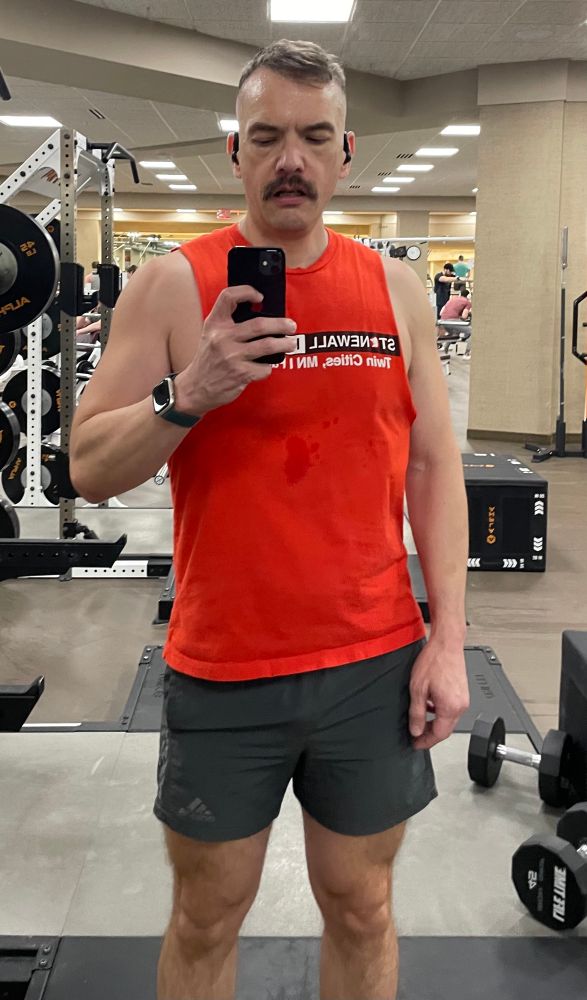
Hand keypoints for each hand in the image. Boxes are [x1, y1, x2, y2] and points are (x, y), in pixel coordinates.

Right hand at [176, 285, 297, 415]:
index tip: (260, 297)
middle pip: (259, 324)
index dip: (246, 291)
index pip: (228, 297)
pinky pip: (265, 367)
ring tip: (290, 343)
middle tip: (291, 326)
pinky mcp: (240, 374)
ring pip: (267, 345)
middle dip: (280, 324)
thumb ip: (228, 322)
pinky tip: (266, 366)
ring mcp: (232, 356)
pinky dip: (269, 367)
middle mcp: (222, 338)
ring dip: (284, 344)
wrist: (195, 388)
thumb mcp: (211, 335)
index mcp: (215, 324)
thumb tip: (260, 311)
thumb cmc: (208, 359)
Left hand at [409, 640, 469, 750]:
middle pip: (445, 729)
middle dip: (430, 734)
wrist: (447, 643)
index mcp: (450, 708)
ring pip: (448, 719)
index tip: (416, 744)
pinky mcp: (463, 692)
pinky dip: (440, 712)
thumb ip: (417, 713)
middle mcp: (461, 706)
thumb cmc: (434, 661)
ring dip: (435, 723)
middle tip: (416, 735)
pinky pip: (451, 709)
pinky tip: (430, 705)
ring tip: (420, 720)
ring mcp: (463, 699)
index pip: (439, 735)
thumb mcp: (418, 689)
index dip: (426, 742)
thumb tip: (416, 730)